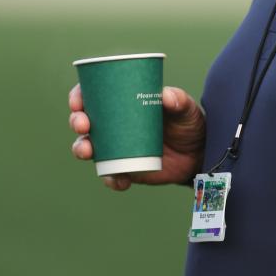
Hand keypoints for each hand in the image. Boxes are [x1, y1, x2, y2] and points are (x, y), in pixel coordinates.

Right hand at [69, 84, 205, 190]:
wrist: (199, 154)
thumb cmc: (188, 124)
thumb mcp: (185, 109)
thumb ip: (179, 100)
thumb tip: (165, 96)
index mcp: (123, 103)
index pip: (93, 95)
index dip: (79, 96)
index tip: (78, 101)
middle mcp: (114, 125)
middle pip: (84, 121)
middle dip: (76, 122)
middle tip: (83, 125)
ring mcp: (117, 148)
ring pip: (90, 148)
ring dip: (81, 149)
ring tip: (88, 151)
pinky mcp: (125, 169)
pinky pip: (111, 176)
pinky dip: (112, 179)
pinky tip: (120, 180)